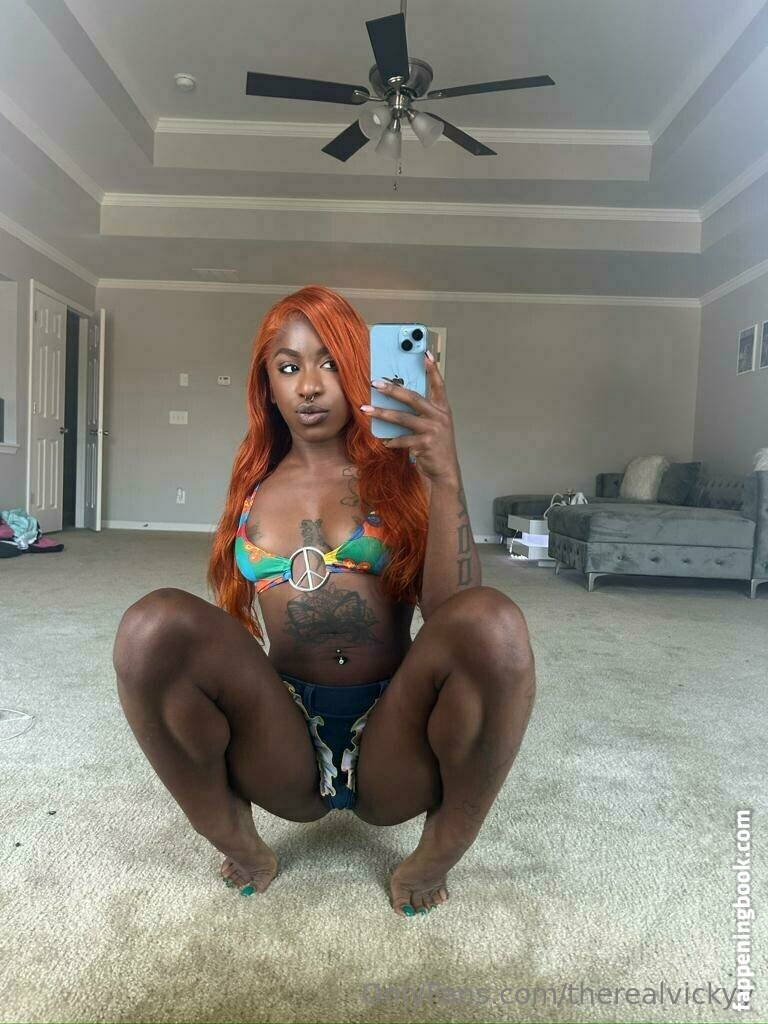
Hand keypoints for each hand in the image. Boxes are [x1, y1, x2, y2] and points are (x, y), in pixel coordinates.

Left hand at [360, 351, 459, 482]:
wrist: (445, 471)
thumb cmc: (436, 446)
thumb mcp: (435, 426)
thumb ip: (422, 413)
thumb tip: (398, 400)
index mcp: (443, 409)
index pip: (439, 385)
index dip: (433, 370)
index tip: (426, 354)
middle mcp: (439, 417)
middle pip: (413, 398)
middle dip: (393, 389)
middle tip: (376, 383)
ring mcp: (433, 430)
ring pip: (402, 418)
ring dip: (382, 414)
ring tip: (367, 409)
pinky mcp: (425, 444)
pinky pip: (402, 439)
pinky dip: (391, 440)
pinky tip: (384, 441)